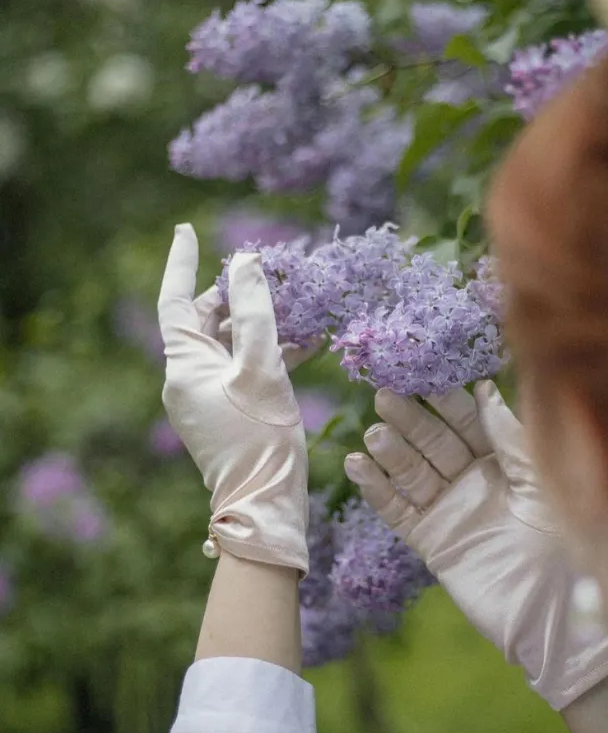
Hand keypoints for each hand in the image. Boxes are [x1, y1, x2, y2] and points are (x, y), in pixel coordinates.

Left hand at [158, 224, 308, 572]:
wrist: (265, 503)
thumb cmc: (262, 436)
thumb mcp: (262, 368)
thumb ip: (255, 313)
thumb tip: (246, 263)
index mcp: (184, 365)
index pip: (174, 299)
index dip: (180, 261)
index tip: (187, 229)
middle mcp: (188, 378)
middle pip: (208, 320)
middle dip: (242, 295)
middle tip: (276, 272)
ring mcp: (207, 397)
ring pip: (232, 345)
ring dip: (264, 325)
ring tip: (302, 307)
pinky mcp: (228, 412)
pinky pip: (244, 370)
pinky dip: (269, 354)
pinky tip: (307, 345)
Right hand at [344, 382, 607, 709]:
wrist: (561, 613)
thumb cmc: (568, 542)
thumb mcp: (542, 480)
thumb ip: (510, 439)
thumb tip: (485, 391)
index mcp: (506, 459)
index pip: (469, 420)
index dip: (447, 399)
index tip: (423, 373)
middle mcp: (475, 479)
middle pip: (435, 441)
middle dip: (411, 418)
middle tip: (385, 394)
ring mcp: (451, 509)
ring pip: (413, 471)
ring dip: (391, 450)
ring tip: (374, 432)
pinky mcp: (433, 541)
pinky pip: (398, 510)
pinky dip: (376, 489)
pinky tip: (357, 465)